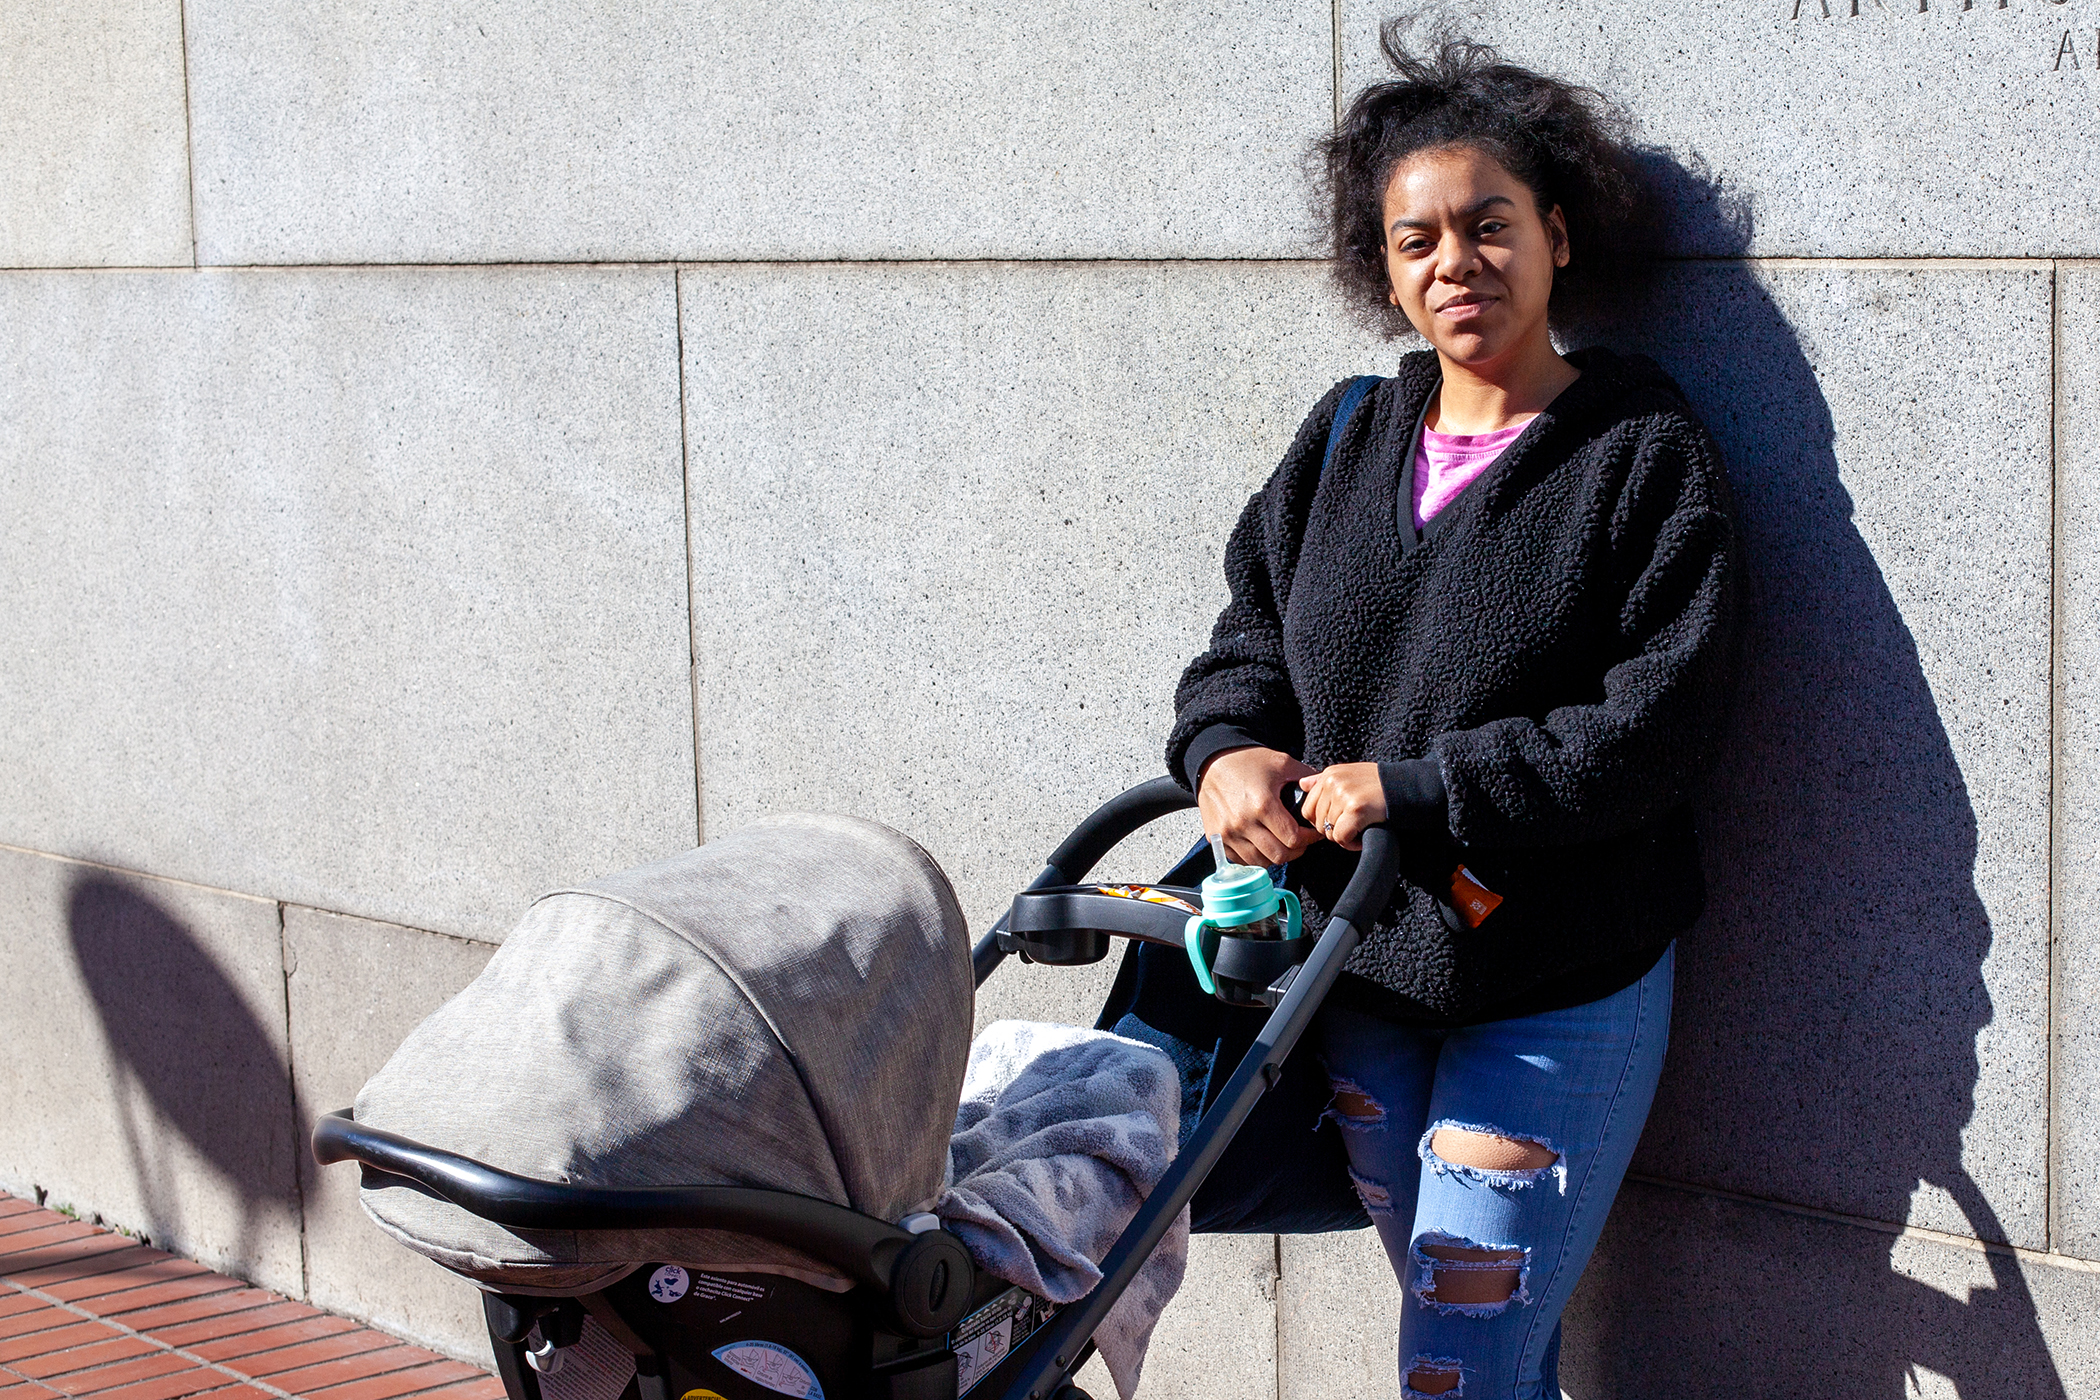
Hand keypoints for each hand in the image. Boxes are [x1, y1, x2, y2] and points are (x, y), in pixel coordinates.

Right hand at [1197, 747, 1319, 866]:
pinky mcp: (1217, 839)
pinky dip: (1255, 857)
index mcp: (1263, 805)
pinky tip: (1262, 844)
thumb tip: (1325, 790)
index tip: (1312, 832)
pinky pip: (1241, 860)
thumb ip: (1307, 778)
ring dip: (1275, 856)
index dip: (1309, 838)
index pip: (1293, 839)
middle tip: (1299, 840)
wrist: (1212, 762)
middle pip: (1279, 855)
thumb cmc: (1246, 761)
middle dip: (1295, 850)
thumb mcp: (1281, 762)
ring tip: (1281, 843)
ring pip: (1260, 862)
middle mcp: (1243, 823)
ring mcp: (1228, 833)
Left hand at [1298, 762, 1386, 850]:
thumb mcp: (1349, 774)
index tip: (1340, 822)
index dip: (1322, 821)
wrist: (1406, 786)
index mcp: (1328, 775)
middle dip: (1334, 830)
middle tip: (1353, 827)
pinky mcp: (1355, 809)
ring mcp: (1343, 795)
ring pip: (1329, 832)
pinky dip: (1351, 843)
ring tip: (1361, 828)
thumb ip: (1323, 780)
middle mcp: (1332, 782)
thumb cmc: (1379, 785)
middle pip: (1317, 822)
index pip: (1307, 808)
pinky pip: (1341, 837)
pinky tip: (1363, 836)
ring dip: (1345, 837)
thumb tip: (1302, 784)